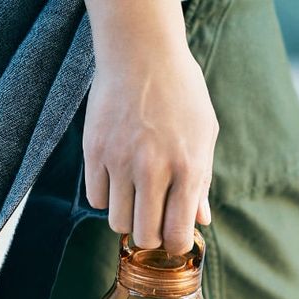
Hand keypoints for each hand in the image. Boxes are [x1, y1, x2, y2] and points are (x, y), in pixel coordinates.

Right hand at [83, 0, 218, 254]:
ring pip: (117, 222)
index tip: (171, 239)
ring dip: (126, 217)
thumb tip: (201, 220)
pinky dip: (106, 197)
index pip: (176, 235)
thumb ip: (202, 182)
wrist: (140, 52)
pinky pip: (96, 199)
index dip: (174, 246)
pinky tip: (116, 180)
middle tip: (151, 220)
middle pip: (144, 236)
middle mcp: (154, 169)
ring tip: (134, 197)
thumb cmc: (179, 92)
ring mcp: (121, 162)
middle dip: (149, 236)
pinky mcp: (95, 152)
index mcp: (188, 168)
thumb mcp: (203, 134)